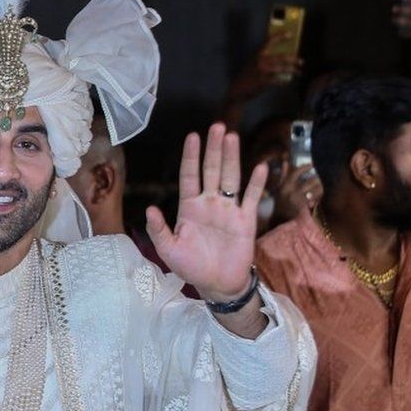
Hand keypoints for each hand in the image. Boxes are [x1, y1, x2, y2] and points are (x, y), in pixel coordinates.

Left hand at [146, 123, 266, 300]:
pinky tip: (260, 167)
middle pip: (211, 170)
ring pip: (230, 178)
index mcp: (189, 207)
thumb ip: (159, 229)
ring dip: (232, 158)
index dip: (191, 157)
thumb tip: (150, 209)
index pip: (189, 176)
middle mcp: (209, 203)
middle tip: (217, 126)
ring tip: (232, 137)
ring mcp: (228, 210)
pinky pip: (252, 198)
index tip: (192, 136)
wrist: (217, 284)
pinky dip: (257, 184)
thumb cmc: (191, 267)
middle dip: (213, 149)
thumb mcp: (169, 250)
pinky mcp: (245, 220)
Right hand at [226, 34, 302, 103]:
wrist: (237, 90)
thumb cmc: (247, 77)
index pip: (269, 41)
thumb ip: (264, 60)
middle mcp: (260, 61)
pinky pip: (278, 80)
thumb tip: (282, 58)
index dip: (280, 36)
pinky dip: (284, 81)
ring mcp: (262, 71)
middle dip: (293, 59)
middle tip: (301, 61)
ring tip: (298, 71)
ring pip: (282, 69)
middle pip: (281, 57)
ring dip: (292, 70)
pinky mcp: (263, 81)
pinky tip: (288, 81)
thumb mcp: (253, 65)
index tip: (290, 33)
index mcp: (257, 54)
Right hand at [271, 162, 322, 225]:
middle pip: (311, 181)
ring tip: (321, 189)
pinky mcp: (304, 207)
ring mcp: (298, 199)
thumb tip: (286, 161)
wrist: (279, 222)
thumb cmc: (280, 204)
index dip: (306, 167)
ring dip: (320, 189)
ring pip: (316, 190)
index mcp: (284, 185)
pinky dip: (318, 199)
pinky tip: (317, 200)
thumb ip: (283, 175)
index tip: (312, 164)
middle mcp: (291, 191)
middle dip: (318, 181)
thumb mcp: (279, 189)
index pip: (296, 172)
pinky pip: (316, 200)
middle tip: (321, 179)